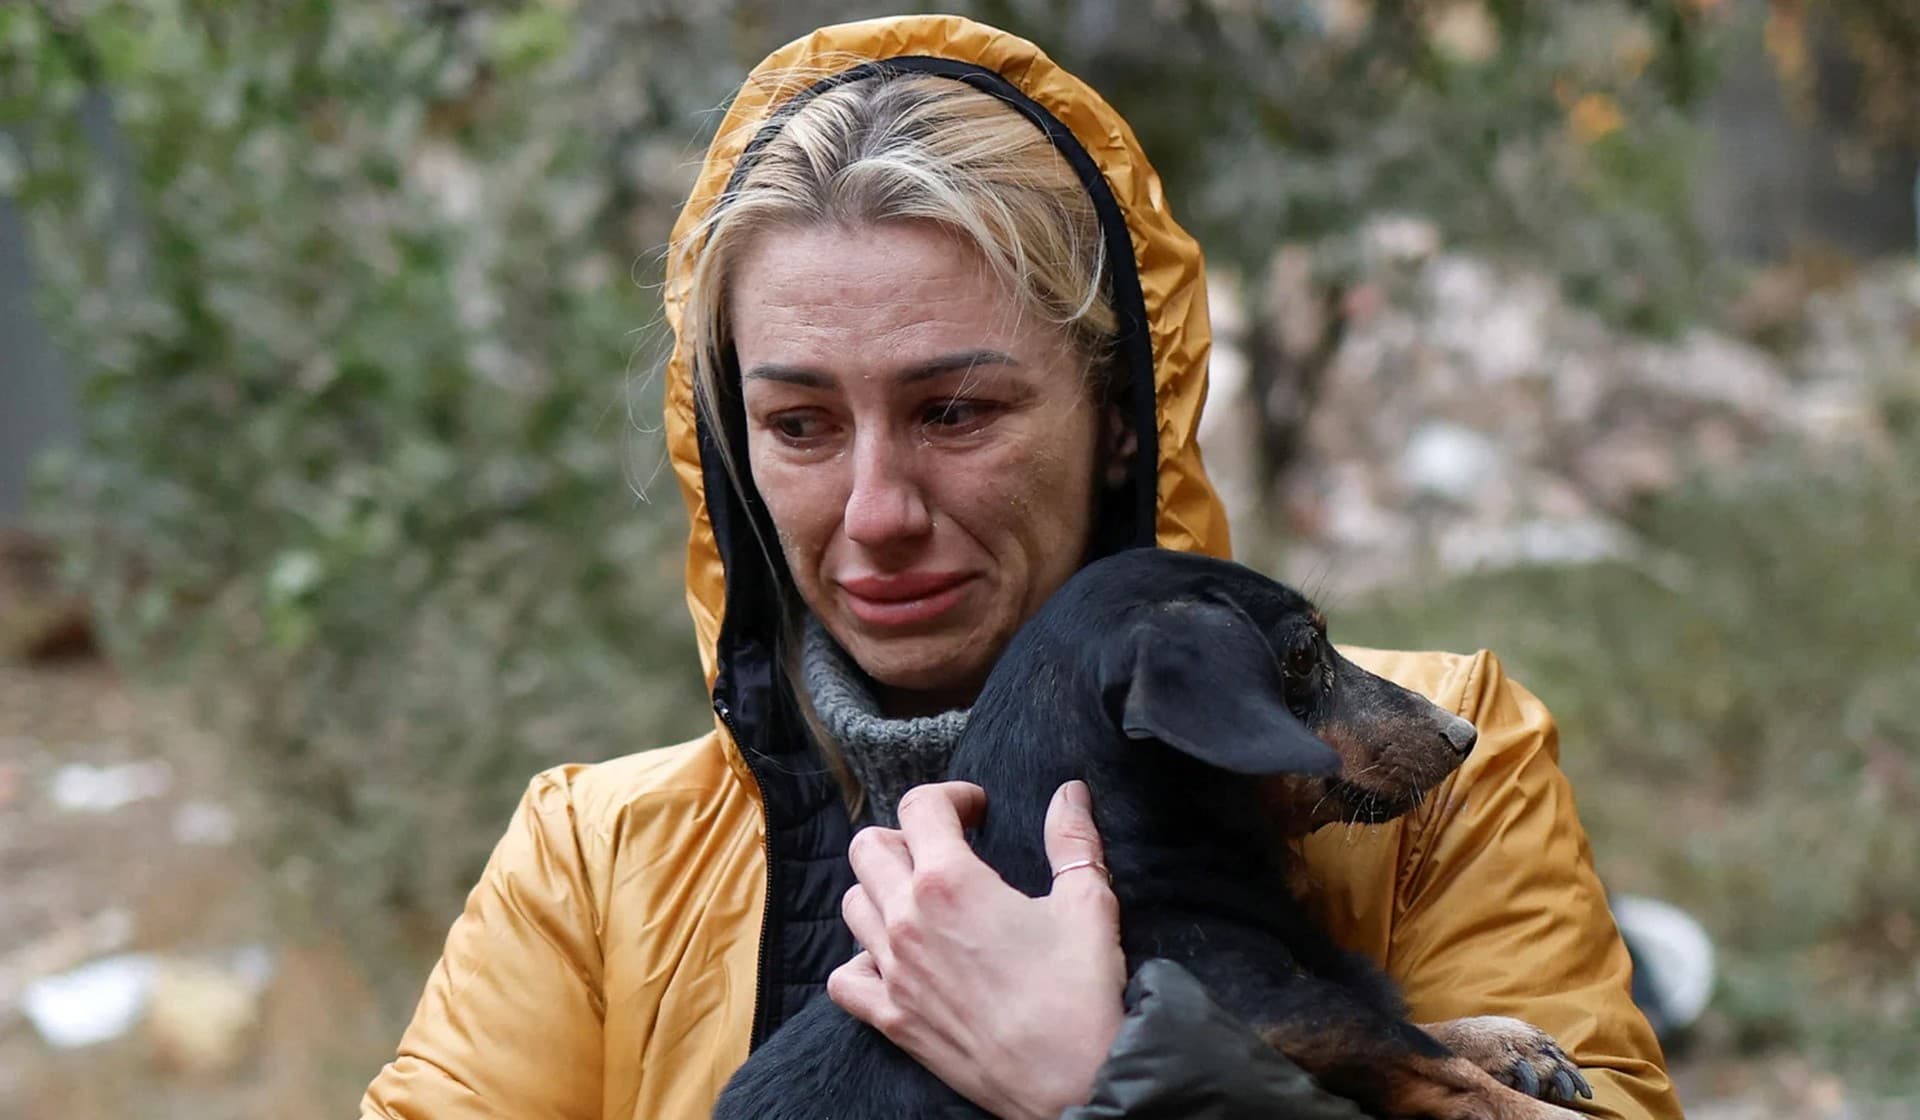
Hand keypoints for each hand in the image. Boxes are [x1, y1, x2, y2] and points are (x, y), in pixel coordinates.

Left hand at [827, 780, 1125, 1119]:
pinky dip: (861, 960)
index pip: (919, 806)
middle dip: (906, 836)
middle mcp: (907, 920)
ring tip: (923, 900)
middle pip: (868, 847)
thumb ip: (1073, 839)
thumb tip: (1071, 793)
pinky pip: (845, 978)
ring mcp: (893, 972)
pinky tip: (896, 959)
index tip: (977, 811)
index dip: (950, 796)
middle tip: (947, 851)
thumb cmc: (1079, 993)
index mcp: (949, 881)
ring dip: (882, 890)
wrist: (1072, 1082)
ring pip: (853, 904)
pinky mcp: (891, 1018)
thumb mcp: (1087, 902)